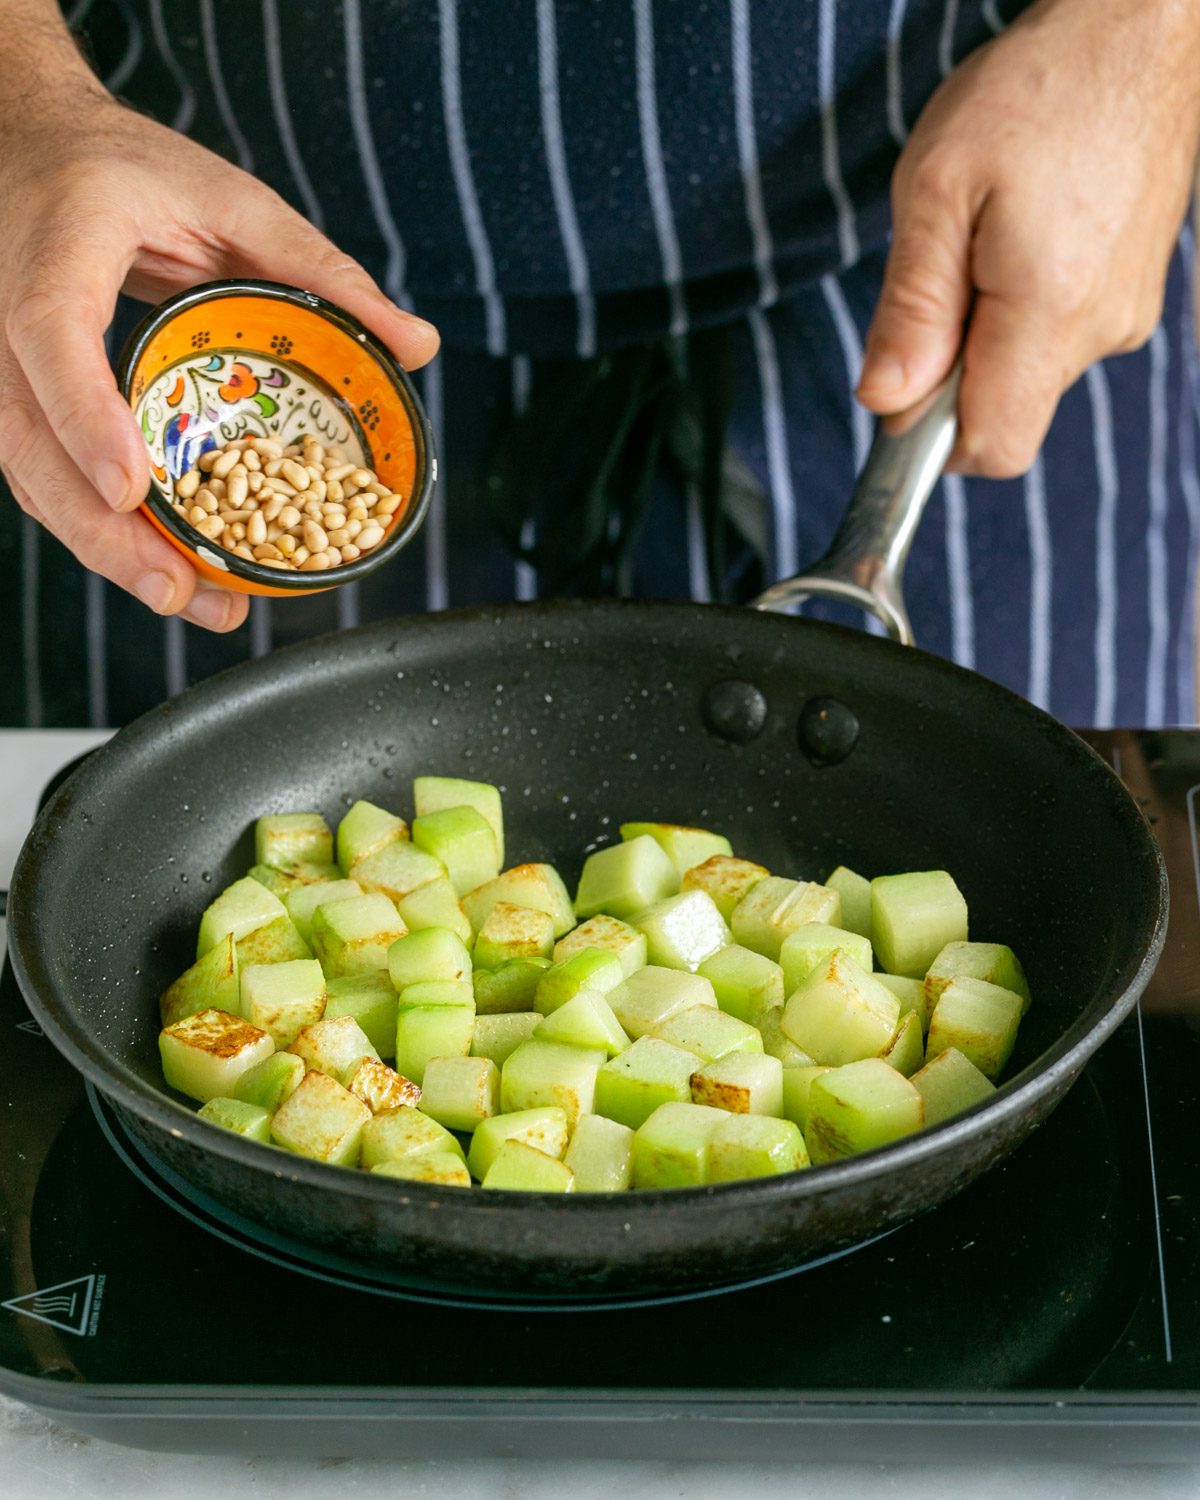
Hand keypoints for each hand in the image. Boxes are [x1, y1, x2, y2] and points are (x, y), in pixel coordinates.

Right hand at [0, 44, 438, 631]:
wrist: (32, 145)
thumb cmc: (126, 168)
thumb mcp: (231, 200)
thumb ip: (320, 270)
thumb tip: (415, 343)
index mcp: (61, 242)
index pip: (51, 331)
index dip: (85, 416)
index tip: (130, 488)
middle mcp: (5, 306)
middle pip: (29, 436)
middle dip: (101, 529)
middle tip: (177, 589)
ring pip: (27, 469)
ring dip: (101, 548)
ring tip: (185, 600)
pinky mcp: (12, 391)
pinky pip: (39, 471)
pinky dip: (92, 527)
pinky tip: (154, 566)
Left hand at [856, 0, 1199, 476]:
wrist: (1136, 31)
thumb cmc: (1033, 92)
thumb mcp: (935, 190)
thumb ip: (910, 308)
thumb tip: (882, 402)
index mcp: (1049, 309)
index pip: (990, 447)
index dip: (932, 437)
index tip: (903, 380)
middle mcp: (1101, 329)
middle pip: (1004, 416)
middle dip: (952, 377)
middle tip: (942, 278)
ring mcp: (1126, 317)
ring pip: (1027, 379)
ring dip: (985, 337)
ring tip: (985, 241)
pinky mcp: (1133, 298)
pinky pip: (1056, 342)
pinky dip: (1019, 314)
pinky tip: (1019, 240)